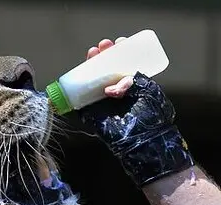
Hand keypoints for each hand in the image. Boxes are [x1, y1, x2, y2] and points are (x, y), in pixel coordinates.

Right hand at [78, 38, 193, 186]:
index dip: (120, 52)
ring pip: (93, 79)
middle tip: (103, 46)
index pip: (124, 64)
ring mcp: (103, 100)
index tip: (119, 43)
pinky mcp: (91, 112)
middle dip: (103, 55)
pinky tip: (78, 74)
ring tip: (93, 53)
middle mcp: (117, 90)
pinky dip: (77, 86)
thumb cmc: (150, 117)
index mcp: (132, 84)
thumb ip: (130, 84)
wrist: (141, 140)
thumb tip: (110, 88)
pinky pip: (81, 98)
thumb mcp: (146, 92)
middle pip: (106, 68)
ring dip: (91, 65)